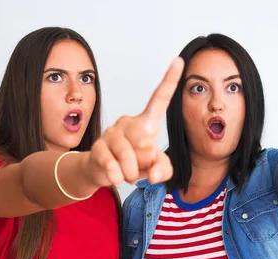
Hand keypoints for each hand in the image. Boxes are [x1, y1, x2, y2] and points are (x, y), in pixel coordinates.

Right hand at [86, 57, 184, 185]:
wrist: (103, 172)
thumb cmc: (132, 164)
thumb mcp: (154, 168)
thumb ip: (163, 170)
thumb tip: (154, 175)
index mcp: (145, 122)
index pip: (159, 99)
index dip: (170, 81)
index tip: (179, 61)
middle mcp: (127, 122)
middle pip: (145, 144)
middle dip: (144, 162)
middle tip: (138, 164)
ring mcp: (110, 132)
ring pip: (129, 160)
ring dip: (131, 173)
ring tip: (125, 170)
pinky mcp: (97, 147)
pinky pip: (114, 168)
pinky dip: (118, 177)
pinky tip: (114, 173)